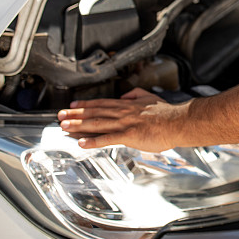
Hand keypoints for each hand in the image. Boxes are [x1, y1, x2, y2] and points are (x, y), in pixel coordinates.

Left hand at [57, 88, 187, 151]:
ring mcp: (125, 123)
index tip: (73, 104)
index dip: (85, 104)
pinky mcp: (129, 135)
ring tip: (65, 126)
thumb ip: (136, 95)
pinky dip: (93, 141)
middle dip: (76, 114)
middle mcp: (123, 112)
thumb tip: (126, 95)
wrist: (178, 121)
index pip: (102, 103)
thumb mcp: (150, 97)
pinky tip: (82, 143)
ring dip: (79, 125)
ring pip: (97, 124)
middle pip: (95, 112)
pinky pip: (108, 138)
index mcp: (128, 105)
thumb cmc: (167, 113)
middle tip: (60, 115)